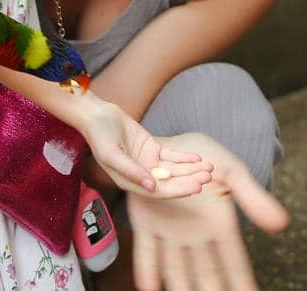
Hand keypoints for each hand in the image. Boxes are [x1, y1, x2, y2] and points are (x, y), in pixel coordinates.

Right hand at [78, 96, 213, 197]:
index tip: (196, 187)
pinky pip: (172, 156)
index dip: (178, 190)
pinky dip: (185, 158)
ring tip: (208, 167)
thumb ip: (131, 171)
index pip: (159, 191)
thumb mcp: (112, 154)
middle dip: (189, 180)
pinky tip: (198, 158)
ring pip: (174, 169)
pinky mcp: (153, 149)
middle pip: (170, 182)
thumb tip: (151, 186)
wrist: (97, 115)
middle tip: (207, 177)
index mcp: (130, 182)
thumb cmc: (99, 135)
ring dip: (191, 169)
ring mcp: (148, 162)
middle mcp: (142, 176)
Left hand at [127, 132, 289, 290]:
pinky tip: (148, 287)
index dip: (241, 281)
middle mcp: (196, 235)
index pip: (234, 261)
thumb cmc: (204, 156)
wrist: (168, 141)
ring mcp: (170, 232)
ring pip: (176, 269)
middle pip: (206, 273)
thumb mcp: (232, 172)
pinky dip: (147, 268)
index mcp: (220, 224)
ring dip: (181, 287)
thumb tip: (282, 224)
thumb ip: (252, 197)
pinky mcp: (145, 223)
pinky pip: (147, 250)